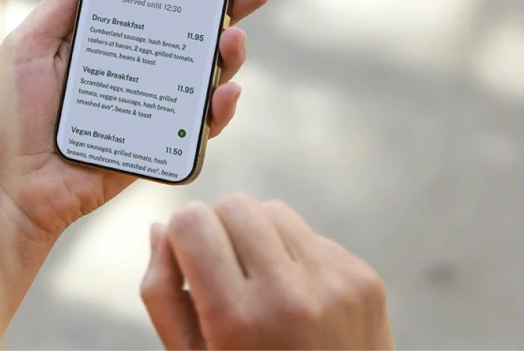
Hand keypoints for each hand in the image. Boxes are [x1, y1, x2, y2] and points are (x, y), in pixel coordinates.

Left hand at [0, 0, 274, 240]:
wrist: (4, 188)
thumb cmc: (7, 114)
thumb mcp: (31, 43)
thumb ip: (67, 1)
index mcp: (107, 41)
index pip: (156, 3)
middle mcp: (134, 70)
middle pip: (190, 35)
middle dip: (229, 9)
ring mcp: (148, 109)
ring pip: (202, 78)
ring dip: (228, 57)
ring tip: (233, 40)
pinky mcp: (155, 147)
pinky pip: (197, 128)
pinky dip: (218, 111)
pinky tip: (225, 93)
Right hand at [141, 193, 393, 349]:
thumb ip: (162, 295)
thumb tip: (160, 227)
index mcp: (237, 319)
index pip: (192, 220)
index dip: (183, 237)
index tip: (189, 264)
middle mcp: (289, 294)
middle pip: (234, 204)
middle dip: (221, 231)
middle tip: (226, 276)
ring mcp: (334, 284)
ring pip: (274, 211)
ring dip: (260, 239)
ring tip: (263, 288)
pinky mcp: (364, 279)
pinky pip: (312, 236)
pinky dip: (296, 258)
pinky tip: (299, 301)